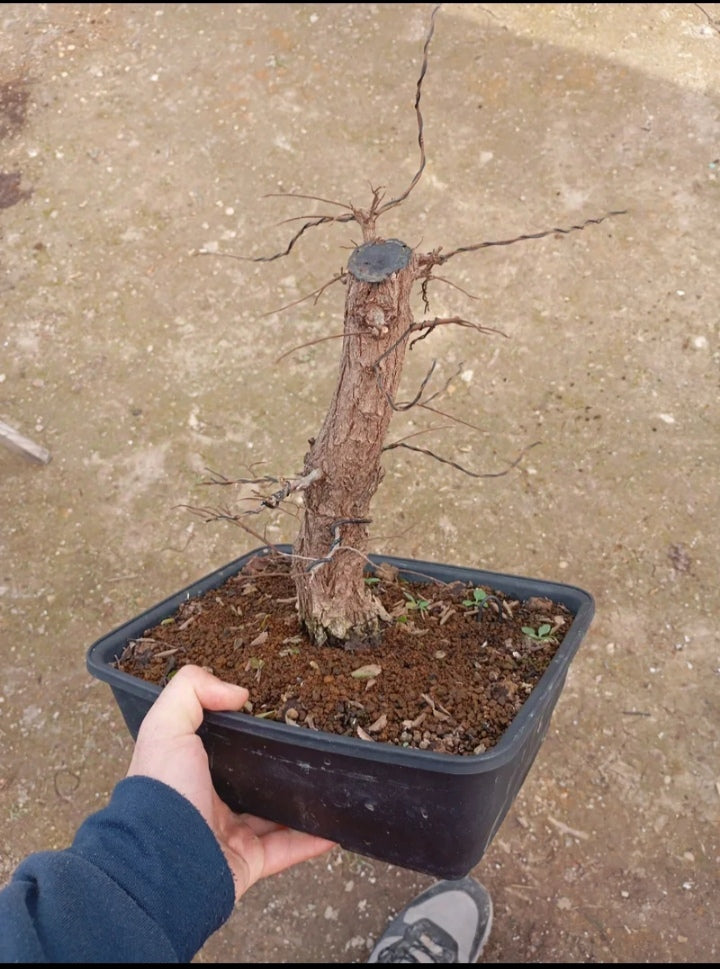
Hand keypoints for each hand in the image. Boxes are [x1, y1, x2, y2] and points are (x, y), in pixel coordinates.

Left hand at [126, 664, 334, 900]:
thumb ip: (192, 692)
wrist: (162, 862)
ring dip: (300, 804)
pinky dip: (312, 840)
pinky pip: (287, 850)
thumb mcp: (166, 727)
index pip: (223, 748)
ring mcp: (230, 836)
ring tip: (329, 784)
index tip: (276, 713)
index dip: (245, 731)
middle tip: (310, 748)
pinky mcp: (248, 862)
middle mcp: (209, 803)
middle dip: (279, 767)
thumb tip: (239, 693)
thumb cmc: (162, 792)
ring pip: (274, 817)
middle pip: (252, 782)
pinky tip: (335, 826)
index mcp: (190, 772)